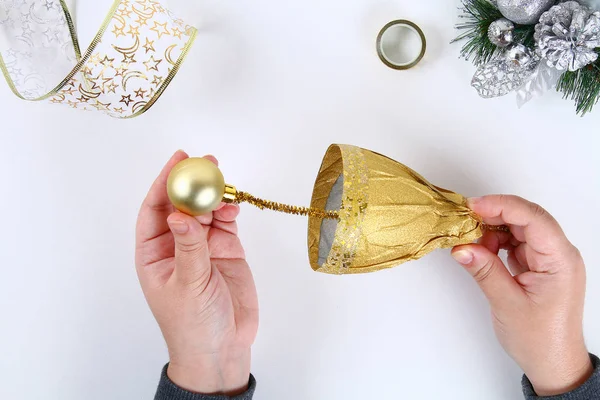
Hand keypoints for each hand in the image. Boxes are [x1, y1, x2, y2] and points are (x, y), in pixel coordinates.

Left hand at [135, 151, 258, 395]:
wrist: (223, 348)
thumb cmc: (193, 324)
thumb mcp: (188, 285)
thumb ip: (188, 248)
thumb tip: (180, 214)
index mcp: (154, 254)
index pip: (154, 210)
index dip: (163, 183)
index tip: (178, 161)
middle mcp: (177, 245)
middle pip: (182, 205)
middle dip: (193, 184)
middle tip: (208, 164)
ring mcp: (203, 247)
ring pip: (206, 211)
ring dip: (214, 197)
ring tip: (225, 188)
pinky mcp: (226, 250)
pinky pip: (226, 223)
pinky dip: (230, 212)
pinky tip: (233, 207)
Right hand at [451, 195, 592, 395]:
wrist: (553, 364)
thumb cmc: (540, 340)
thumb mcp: (507, 304)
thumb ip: (484, 271)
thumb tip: (462, 247)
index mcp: (560, 261)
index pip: (533, 218)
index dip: (502, 206)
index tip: (473, 207)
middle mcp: (558, 255)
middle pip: (526, 218)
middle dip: (494, 215)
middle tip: (464, 219)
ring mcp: (548, 259)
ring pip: (519, 229)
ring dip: (492, 230)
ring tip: (471, 242)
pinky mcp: (537, 266)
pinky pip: (515, 243)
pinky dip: (496, 242)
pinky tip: (481, 250)